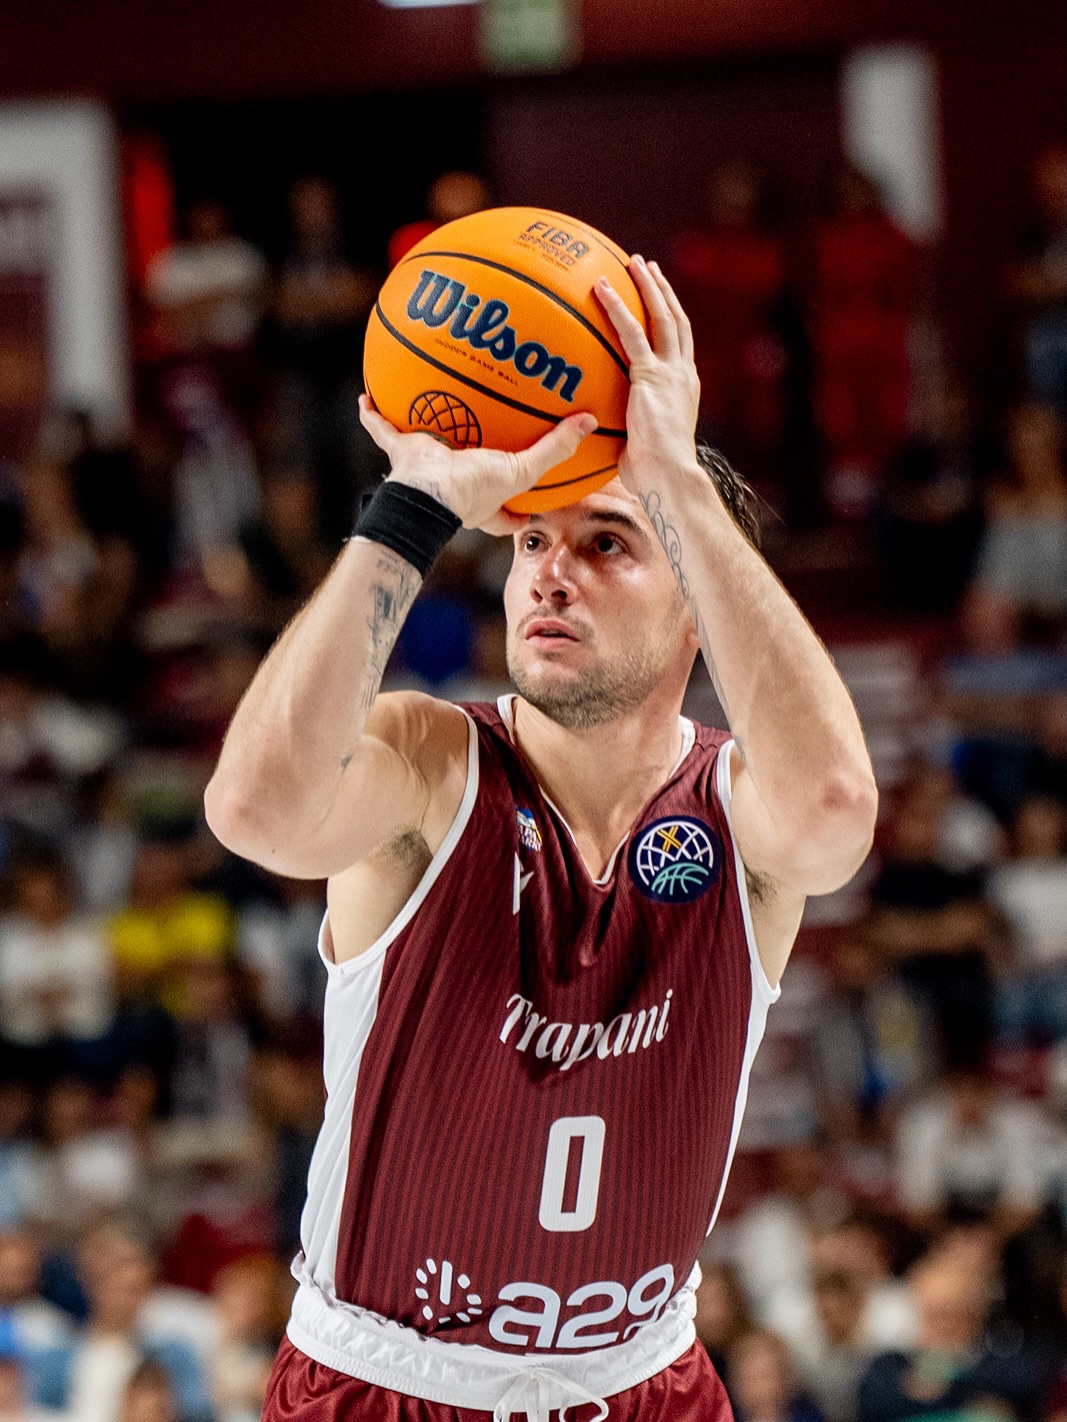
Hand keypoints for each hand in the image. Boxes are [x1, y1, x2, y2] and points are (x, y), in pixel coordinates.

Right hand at [358, 397, 596, 535]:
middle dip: (475, 462)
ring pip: (429, 446)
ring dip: (427, 428)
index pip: (508, 514)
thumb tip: (588, 422)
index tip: (533, 506)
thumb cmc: (472, 491)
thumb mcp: (522, 470)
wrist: (427, 493)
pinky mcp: (403, 451)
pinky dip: (373, 415)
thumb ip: (556, 449)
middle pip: (470, 474)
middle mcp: (457, 486)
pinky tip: (368, 396)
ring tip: (432, 405)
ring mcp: (428, 468)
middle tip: (485, 443)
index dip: (521, 512)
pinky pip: (383, 429)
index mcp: (486, 501)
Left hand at [593, 256, 700, 492]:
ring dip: (647, 286)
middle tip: (646, 267)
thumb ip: (624, 432)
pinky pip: (631, 333)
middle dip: (661, 291)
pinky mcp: (652, 376)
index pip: (679, 344)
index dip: (671, 318)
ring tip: (630, 263)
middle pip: (675, 321)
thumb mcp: (640, 447)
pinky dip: (617, 307)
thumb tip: (596, 436)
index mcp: (684, 387)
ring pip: (662, 316)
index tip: (659, 300)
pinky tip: (601, 288)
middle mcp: (683, 373)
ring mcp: (671, 372)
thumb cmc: (654, 474)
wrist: (669, 476)